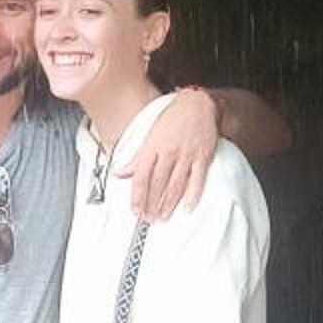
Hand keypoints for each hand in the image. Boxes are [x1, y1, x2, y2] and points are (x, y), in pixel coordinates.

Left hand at [124, 86, 217, 218]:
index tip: (135, 209)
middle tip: (148, 219)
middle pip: (157, 184)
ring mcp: (187, 155)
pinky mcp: (203, 156)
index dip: (137, 195)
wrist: (198, 103)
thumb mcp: (149, 135)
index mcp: (152, 146)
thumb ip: (136, 157)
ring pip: (175, 184)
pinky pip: (198, 180)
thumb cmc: (173, 118)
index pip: (141, 176)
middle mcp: (168, 151)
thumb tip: (119, 173)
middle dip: (151, 204)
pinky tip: (187, 208)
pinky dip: (193, 195)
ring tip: (162, 217)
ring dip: (168, 204)